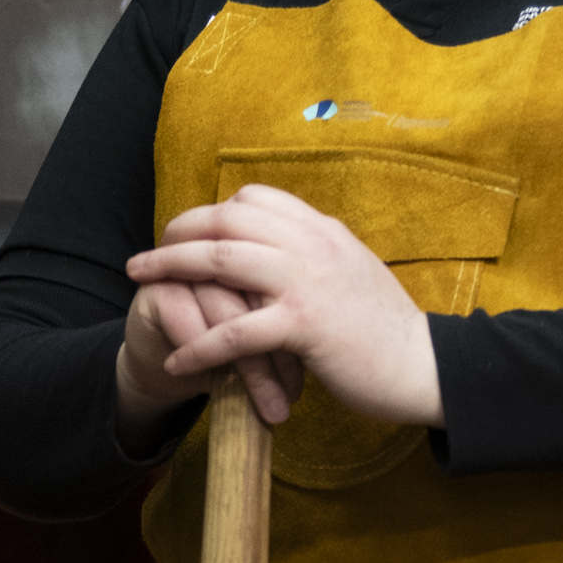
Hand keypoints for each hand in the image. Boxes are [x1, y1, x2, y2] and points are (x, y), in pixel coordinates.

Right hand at [113, 265, 302, 441]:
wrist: (166, 367)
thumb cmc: (225, 353)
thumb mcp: (267, 341)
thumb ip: (295, 330)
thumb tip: (336, 356)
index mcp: (257, 251)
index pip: (289, 282)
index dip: (304, 328)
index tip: (320, 374)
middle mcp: (222, 253)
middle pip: (260, 294)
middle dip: (281, 352)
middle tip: (295, 396)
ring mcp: (186, 267)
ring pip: (227, 311)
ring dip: (250, 366)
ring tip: (270, 407)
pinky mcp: (156, 290)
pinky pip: (189, 324)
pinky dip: (207, 359)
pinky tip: (216, 388)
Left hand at [122, 186, 444, 433]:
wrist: (423, 365)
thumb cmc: (387, 327)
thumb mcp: (353, 269)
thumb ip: (319, 252)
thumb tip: (290, 241)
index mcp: (321, 229)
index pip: (254, 197)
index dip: (213, 210)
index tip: (189, 230)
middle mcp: (311, 244)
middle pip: (226, 218)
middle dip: (178, 232)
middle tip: (147, 252)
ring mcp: (306, 282)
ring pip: (221, 260)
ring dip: (171, 269)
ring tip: (138, 283)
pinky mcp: (303, 326)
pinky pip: (235, 331)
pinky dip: (199, 345)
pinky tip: (176, 359)